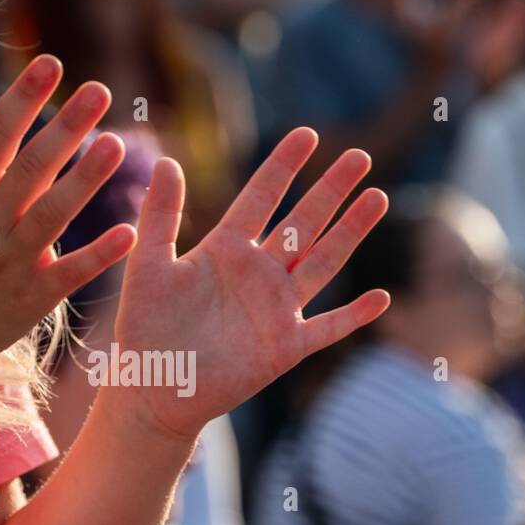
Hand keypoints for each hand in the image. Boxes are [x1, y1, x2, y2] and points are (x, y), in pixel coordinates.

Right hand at [0, 55, 136, 382]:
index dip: (22, 98)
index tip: (51, 63)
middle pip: (31, 168)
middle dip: (65, 128)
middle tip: (101, 90)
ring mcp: (11, 262)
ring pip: (53, 215)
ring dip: (85, 181)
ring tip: (115, 145)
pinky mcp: (33, 297)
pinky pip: (71, 273)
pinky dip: (100, 255)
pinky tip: (130, 232)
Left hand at [105, 128, 389, 441]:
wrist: (153, 390)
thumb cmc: (144, 330)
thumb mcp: (148, 267)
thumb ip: (160, 217)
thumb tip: (169, 161)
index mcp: (225, 250)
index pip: (261, 198)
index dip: (283, 167)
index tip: (308, 133)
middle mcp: (257, 274)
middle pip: (303, 223)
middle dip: (331, 190)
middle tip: (360, 156)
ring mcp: (276, 310)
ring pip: (322, 263)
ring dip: (350, 232)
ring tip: (377, 198)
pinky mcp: (285, 348)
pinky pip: (327, 328)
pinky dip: (353, 316)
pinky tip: (380, 298)